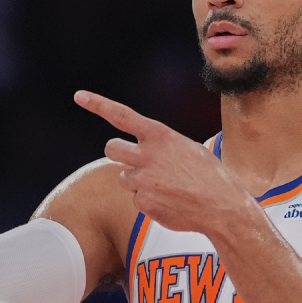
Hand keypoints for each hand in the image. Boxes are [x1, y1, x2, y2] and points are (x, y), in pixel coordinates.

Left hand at [75, 90, 255, 234]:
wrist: (222, 206)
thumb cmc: (209, 175)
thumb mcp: (187, 148)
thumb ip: (161, 146)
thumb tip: (141, 151)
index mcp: (160, 135)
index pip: (121, 115)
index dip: (98, 104)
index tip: (79, 96)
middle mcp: (147, 154)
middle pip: (111, 148)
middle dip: (118, 154)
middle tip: (135, 161)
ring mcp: (142, 180)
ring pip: (123, 177)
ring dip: (137, 181)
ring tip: (165, 186)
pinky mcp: (142, 202)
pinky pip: (136, 200)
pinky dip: (150, 201)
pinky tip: (170, 202)